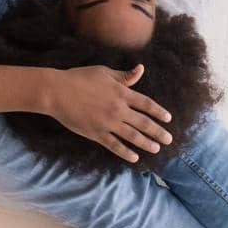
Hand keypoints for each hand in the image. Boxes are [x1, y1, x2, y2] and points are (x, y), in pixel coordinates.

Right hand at [44, 64, 173, 163]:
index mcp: (122, 92)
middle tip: (169, 140)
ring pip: (132, 136)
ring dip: (146, 143)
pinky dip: (125, 152)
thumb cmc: (80, 77)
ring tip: (156, 149)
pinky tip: (134, 158)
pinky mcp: (96, 133)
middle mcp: (118, 109)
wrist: (58, 91)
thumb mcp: (104, 72)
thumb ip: (124, 76)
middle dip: (158, 132)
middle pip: (144, 122)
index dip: (159, 112)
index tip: (168, 119)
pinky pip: (114, 145)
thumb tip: (141, 69)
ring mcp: (108, 123)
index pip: (146, 104)